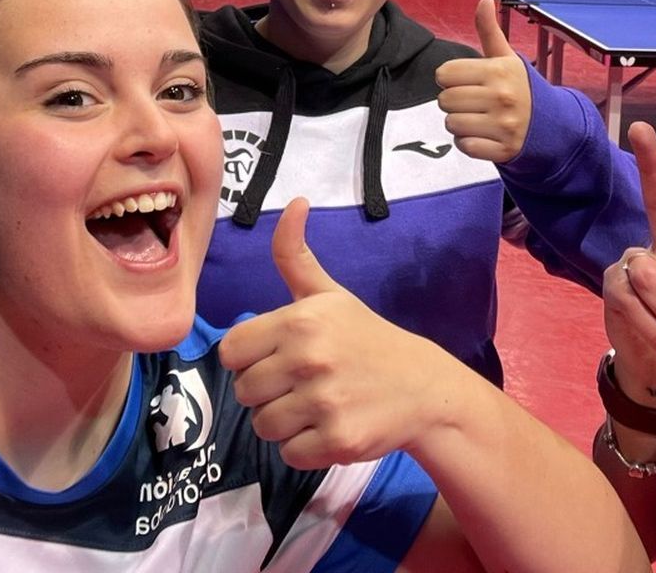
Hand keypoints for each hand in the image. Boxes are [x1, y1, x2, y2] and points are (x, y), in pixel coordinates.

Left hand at [218, 199, 443, 468]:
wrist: (424, 387)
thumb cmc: (366, 338)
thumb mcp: (329, 295)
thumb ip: (295, 255)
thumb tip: (294, 202)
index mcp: (300, 320)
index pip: (231, 351)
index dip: (249, 358)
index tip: (277, 357)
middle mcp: (308, 359)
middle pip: (243, 392)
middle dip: (266, 392)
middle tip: (301, 384)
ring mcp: (323, 402)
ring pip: (262, 426)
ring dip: (284, 422)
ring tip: (315, 406)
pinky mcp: (337, 441)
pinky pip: (289, 454)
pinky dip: (305, 448)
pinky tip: (329, 427)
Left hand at [435, 0, 531, 161]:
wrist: (552, 124)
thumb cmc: (520, 87)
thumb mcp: (506, 57)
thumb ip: (489, 31)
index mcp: (499, 70)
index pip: (445, 73)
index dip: (450, 77)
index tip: (465, 81)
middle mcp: (502, 97)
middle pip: (444, 100)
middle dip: (454, 101)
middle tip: (473, 101)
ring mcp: (504, 125)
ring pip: (451, 124)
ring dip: (459, 122)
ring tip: (478, 118)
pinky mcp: (503, 150)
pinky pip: (464, 145)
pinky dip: (468, 142)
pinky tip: (483, 135)